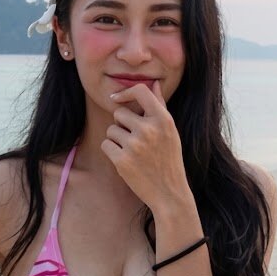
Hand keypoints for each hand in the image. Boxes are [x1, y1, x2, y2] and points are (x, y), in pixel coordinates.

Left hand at [102, 78, 188, 207]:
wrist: (169, 192)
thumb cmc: (168, 159)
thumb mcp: (170, 131)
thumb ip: (159, 105)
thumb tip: (152, 83)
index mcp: (163, 120)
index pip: (140, 91)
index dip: (125, 92)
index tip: (117, 99)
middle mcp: (149, 130)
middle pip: (119, 113)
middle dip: (122, 125)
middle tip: (135, 140)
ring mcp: (135, 145)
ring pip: (111, 130)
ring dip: (117, 140)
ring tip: (133, 153)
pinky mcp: (122, 161)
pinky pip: (106, 145)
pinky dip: (112, 152)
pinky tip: (126, 161)